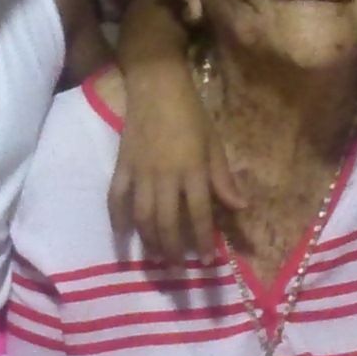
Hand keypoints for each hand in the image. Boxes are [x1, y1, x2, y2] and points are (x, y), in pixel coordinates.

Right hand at [106, 92, 241, 260]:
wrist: (155, 86)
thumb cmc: (191, 114)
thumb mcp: (214, 143)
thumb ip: (223, 179)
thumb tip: (240, 208)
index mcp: (192, 169)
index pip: (200, 214)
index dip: (204, 240)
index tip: (208, 261)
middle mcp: (165, 176)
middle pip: (168, 222)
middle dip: (175, 250)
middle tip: (180, 269)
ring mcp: (140, 173)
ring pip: (143, 217)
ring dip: (150, 242)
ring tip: (157, 260)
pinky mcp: (122, 167)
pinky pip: (116, 200)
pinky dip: (118, 221)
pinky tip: (123, 239)